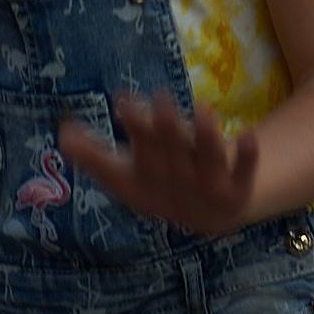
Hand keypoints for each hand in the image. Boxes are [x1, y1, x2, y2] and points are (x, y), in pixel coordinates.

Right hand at [64, 94, 260, 238]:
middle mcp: (178, 181)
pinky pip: (244, 171)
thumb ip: (93, 155)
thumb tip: (61, 131)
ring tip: (203, 109)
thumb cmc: (158, 183)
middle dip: (167, 129)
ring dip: (206, 138)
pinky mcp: (238, 186)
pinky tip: (252, 135)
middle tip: (162, 98)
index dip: (134, 127)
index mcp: (148, 174)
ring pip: (207, 160)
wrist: (209, 216)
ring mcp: (208, 185)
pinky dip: (248, 156)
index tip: (125, 101)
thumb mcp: (125, 173)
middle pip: (172, 153)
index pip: (138, 150)